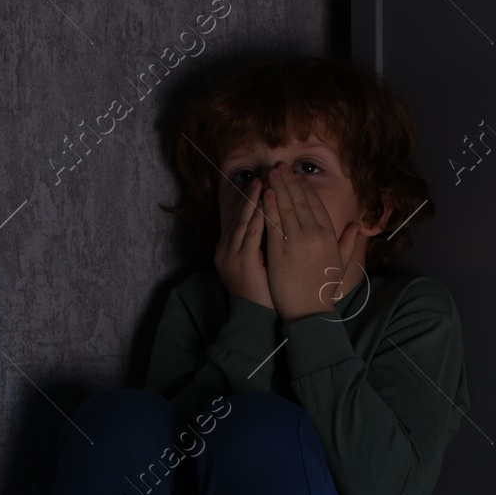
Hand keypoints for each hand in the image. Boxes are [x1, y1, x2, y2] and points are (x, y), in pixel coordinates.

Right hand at [214, 176, 274, 308]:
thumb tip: (269, 226)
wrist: (257, 318)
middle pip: (240, 216)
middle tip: (266, 175)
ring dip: (256, 200)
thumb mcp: (258, 266)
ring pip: (245, 220)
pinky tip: (268, 201)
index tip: (264, 185)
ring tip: (266, 182)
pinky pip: (252, 231)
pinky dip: (260, 215)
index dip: (251, 202)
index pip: (240, 220)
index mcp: (229, 251)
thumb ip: (258, 246)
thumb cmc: (264, 294)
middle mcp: (226, 250)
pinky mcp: (242, 260)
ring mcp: (232, 255)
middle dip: (253, 195)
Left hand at [261, 164, 362, 321]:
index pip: (316, 205)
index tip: (298, 177)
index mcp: (329, 236)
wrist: (309, 311)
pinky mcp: (280, 251)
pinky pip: (274, 223)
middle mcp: (314, 235)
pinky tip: (266, 194)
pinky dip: (269, 207)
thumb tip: (357, 225)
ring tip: (272, 173)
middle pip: (300, 201)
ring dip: (279, 188)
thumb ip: (348, 242)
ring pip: (287, 208)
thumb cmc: (323, 289)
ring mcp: (297, 242)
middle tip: (281, 167)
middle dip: (290, 182)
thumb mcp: (341, 264)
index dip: (306, 189)